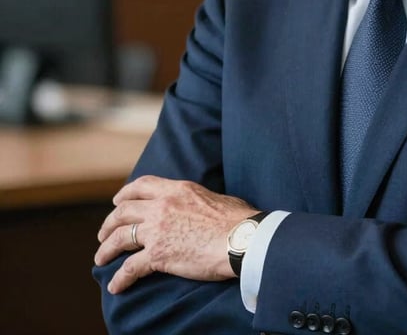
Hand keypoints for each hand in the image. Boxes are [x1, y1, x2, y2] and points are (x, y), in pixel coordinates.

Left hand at [94, 175, 256, 293]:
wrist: (241, 239)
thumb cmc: (238, 220)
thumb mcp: (214, 197)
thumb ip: (197, 200)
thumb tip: (201, 206)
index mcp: (177, 189)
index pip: (142, 185)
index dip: (125, 193)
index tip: (117, 201)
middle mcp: (162, 206)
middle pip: (123, 211)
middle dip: (109, 223)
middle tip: (104, 233)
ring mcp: (157, 230)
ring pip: (119, 237)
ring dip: (106, 249)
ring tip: (100, 259)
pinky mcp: (157, 254)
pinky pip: (130, 268)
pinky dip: (119, 279)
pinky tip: (115, 286)